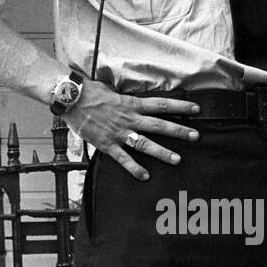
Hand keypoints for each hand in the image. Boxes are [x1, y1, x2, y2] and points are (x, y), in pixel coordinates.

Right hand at [62, 80, 199, 180]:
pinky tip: (145, 177)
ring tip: (177, 160)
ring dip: (162, 152)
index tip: (196, 109)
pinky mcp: (106, 144)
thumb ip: (124, 99)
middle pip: (159, 125)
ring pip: (144, 144)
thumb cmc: (90, 92)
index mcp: (131, 104)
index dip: (180, 107)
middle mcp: (129, 119)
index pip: (161, 105)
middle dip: (179, 131)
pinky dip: (134, 168)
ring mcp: (118, 133)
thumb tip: (133, 101)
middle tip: (195, 136)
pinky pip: (123, 158)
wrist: (70, 98)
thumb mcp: (111, 90)